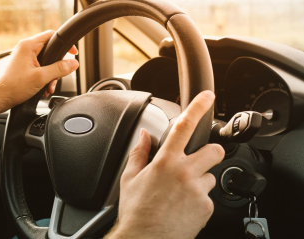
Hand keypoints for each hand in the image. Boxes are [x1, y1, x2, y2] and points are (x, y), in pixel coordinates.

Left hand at [0, 30, 77, 143]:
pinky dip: (44, 79)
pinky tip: (43, 89)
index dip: (65, 44)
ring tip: (48, 87)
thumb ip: (60, 69)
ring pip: (46, 63)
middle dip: (57, 67)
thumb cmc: (13, 87)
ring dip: (51, 76)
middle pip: (50, 52)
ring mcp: (24, 58)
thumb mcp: (41, 77)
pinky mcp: (23, 67)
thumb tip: (74, 63)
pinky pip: (40, 69)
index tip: (73, 53)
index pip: (51, 36)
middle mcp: (25, 49)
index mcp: (28, 46)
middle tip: (57, 78)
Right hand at [107, 91, 224, 238]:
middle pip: (214, 150)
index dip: (198, 107)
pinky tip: (183, 206)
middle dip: (208, 152)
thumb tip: (144, 136)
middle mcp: (185, 174)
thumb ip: (139, 153)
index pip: (184, 127)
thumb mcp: (130, 178)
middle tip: (196, 161)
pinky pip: (209, 197)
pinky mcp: (206, 208)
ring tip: (181, 192)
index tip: (207, 97)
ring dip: (200, 179)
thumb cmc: (136, 211)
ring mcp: (198, 191)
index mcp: (165, 162)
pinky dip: (198, 199)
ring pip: (211, 175)